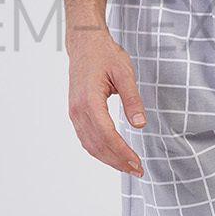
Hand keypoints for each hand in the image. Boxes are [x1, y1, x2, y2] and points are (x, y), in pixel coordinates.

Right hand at [66, 24, 146, 175]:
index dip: (122, 152)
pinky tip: (113, 155)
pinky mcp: (76, 113)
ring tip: (128, 167)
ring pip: (89, 145)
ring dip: (108, 159)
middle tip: (138, 170)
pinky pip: (86, 138)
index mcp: (89, 100)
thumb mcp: (124, 73)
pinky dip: (99, 151)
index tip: (137, 162)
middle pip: (97, 145)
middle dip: (117, 161)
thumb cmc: (104, 55)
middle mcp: (78, 110)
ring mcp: (74, 113)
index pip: (106, 134)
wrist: (84, 44)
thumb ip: (132, 99)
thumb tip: (140, 124)